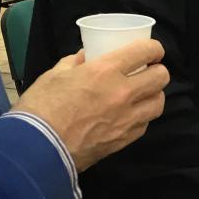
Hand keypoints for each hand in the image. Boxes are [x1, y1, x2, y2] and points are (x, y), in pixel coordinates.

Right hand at [13, 39, 168, 171]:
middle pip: (161, 78)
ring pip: (158, 103)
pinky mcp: (123, 140)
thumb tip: (86, 57)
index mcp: (106, 71)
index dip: (154, 48)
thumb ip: (74, 62)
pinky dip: (142, 117)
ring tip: (142, 94)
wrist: (37, 149)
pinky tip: (131, 115)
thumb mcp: (54, 74)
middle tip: (147, 71)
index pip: (145, 52)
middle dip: (157, 71)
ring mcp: (126, 119)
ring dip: (153, 95)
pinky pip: (145, 124)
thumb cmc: (41, 106)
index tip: (152, 50)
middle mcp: (123, 94)